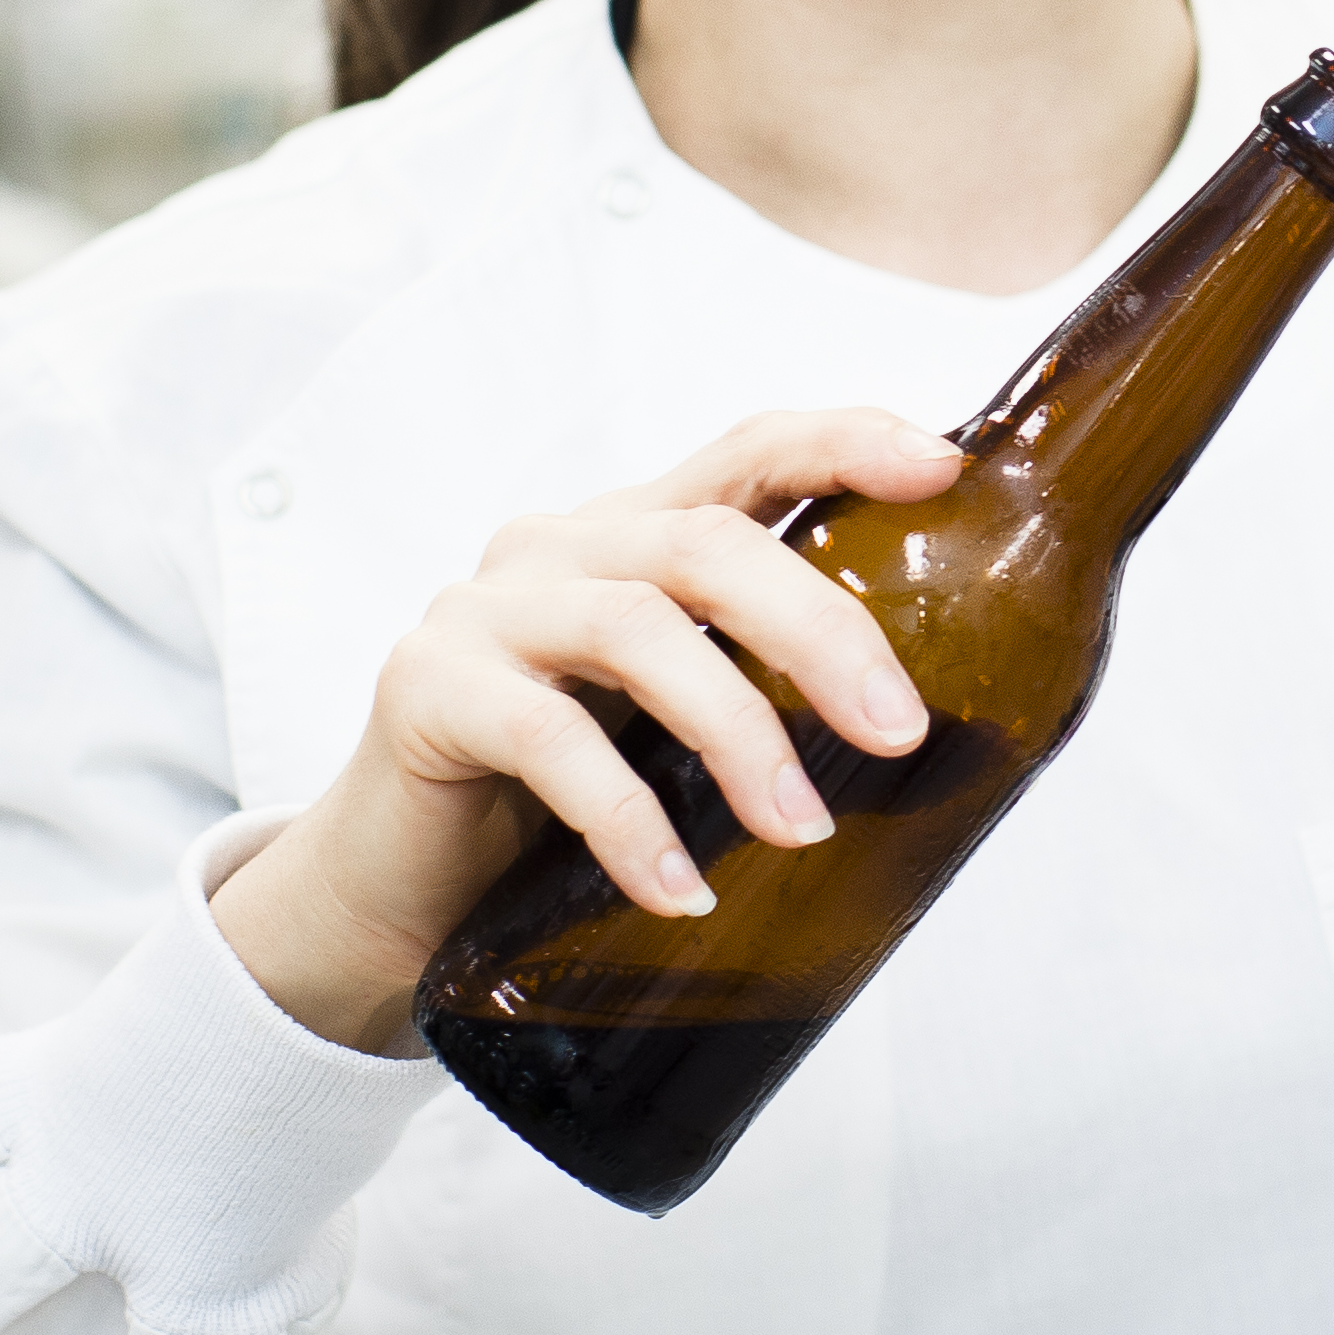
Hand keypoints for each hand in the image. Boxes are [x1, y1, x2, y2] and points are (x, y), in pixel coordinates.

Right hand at [208, 409, 964, 1053]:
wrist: (392, 891)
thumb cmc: (550, 802)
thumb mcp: (667, 728)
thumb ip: (753, 694)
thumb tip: (915, 740)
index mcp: (631, 536)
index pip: (746, 453)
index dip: (842, 443)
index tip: (941, 467)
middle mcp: (557, 547)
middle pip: (709, 542)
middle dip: (820, 630)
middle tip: (898, 732)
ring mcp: (484, 612)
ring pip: (637, 626)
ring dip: (740, 731)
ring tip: (802, 829)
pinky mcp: (426, 690)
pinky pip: (550, 741)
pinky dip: (630, 819)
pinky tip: (677, 888)